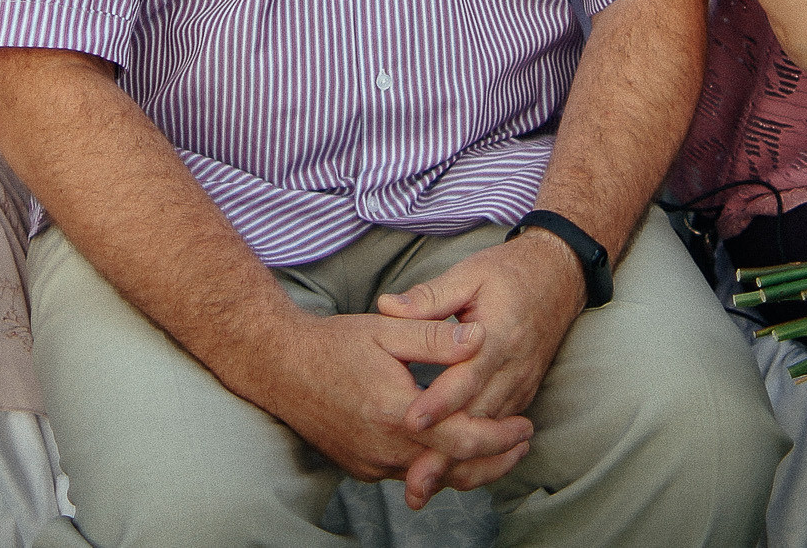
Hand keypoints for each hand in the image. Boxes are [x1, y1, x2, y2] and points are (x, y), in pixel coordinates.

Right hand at [245, 311, 532, 503]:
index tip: (525, 426)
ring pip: (433, 477)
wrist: (280, 367)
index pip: (464, 439)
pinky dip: (436, 466)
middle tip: (522, 443)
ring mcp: (371, 464)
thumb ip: (434, 336)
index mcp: (397, 413)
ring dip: (469, 467)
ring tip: (498, 451)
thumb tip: (479, 337)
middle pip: (456, 469)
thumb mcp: (386, 330)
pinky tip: (451, 449)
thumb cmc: (334, 344)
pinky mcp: (361, 468)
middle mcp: (385, 449)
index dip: (500, 437)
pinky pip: (408, 474)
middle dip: (495, 459)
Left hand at [377, 232, 581, 504]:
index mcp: (498, 335)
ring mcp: (520, 385)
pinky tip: (450, 472)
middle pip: (477, 417)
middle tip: (413, 480)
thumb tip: (387, 307)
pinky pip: (499, 431)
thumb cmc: (508, 274)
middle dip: (445, 451)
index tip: (412, 420)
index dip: (440, 400)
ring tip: (424, 486)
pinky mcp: (522, 394)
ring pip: (489, 432)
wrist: (559, 279)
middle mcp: (512, 368)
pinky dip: (476, 454)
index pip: (467, 375)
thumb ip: (428, 296)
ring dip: (459, 462)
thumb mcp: (468, 273)